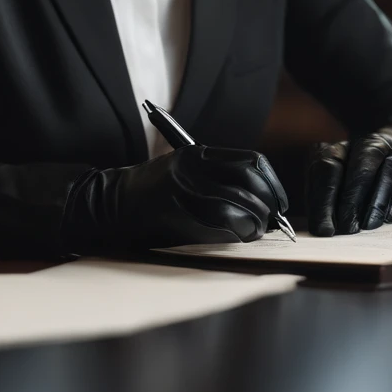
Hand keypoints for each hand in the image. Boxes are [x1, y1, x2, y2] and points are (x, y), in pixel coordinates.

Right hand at [61, 144, 288, 251]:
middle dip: (269, 204)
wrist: (112, 205)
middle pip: (250, 181)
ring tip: (256, 229)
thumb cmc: (153, 193)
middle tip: (272, 219)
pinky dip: (238, 232)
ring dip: (255, 221)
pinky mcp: (177, 213)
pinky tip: (240, 236)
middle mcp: (192, 168)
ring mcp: (184, 190)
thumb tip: (262, 198)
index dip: (272, 184)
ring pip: (237, 204)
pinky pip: (220, 224)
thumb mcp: (185, 171)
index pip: (251, 162)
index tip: (278, 201)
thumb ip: (218, 177)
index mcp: (197, 154)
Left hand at [306, 134, 391, 236]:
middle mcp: (367, 145)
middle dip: (351, 201)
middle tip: (346, 228)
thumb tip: (320, 226)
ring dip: (376, 203)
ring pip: (388, 173)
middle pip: (359, 169)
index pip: (327, 168)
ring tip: (367, 225)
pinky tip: (386, 218)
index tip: (323, 227)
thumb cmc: (358, 178)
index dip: (324, 199)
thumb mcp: (336, 183)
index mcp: (340, 148)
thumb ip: (325, 199)